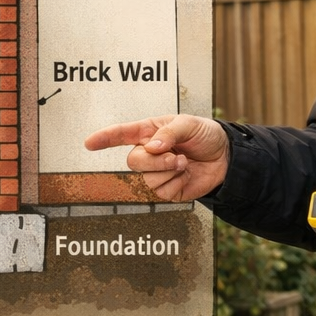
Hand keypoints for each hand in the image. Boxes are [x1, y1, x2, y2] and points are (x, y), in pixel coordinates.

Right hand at [84, 114, 230, 200]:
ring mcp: (157, 172)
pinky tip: (185, 174)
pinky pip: (161, 191)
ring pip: (147, 178)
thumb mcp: (189, 124)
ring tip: (184, 163)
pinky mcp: (167, 189)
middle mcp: (150, 152)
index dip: (105, 138)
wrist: (226, 157)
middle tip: (175, 156)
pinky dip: (176, 182)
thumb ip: (169, 132)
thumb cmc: (206, 135)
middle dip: (154, 161)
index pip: (122, 134)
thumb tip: (152, 147)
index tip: (89, 143)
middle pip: (133, 161)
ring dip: (169, 171)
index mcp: (150, 132)